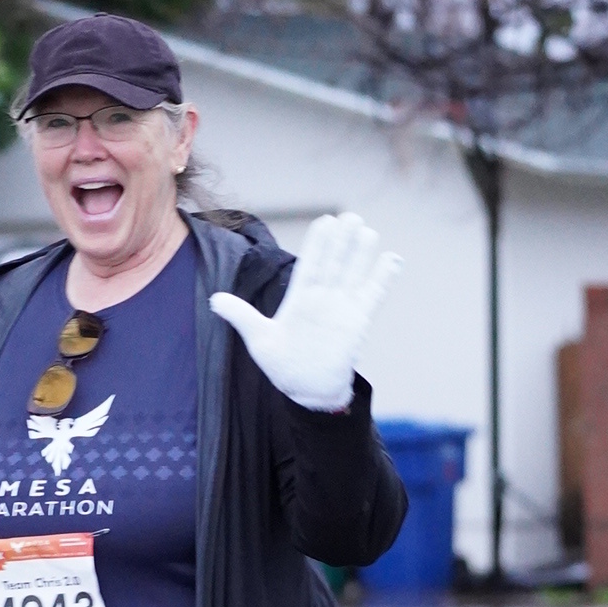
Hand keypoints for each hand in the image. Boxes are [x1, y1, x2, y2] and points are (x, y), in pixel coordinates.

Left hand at [211, 212, 399, 413]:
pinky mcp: (358, 323)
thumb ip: (242, 317)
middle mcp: (322, 298)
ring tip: (367, 230)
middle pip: (334, 263)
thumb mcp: (259, 340)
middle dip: (341, 240)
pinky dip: (382, 278)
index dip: (318, 244)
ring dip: (361, 254)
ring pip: (353, 274)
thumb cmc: (282, 366)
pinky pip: (372, 296)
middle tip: (350, 215)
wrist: (308, 391)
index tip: (325, 221)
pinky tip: (392, 259)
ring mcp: (342, 308)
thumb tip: (214, 300)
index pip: (310, 264)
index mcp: (299, 298)